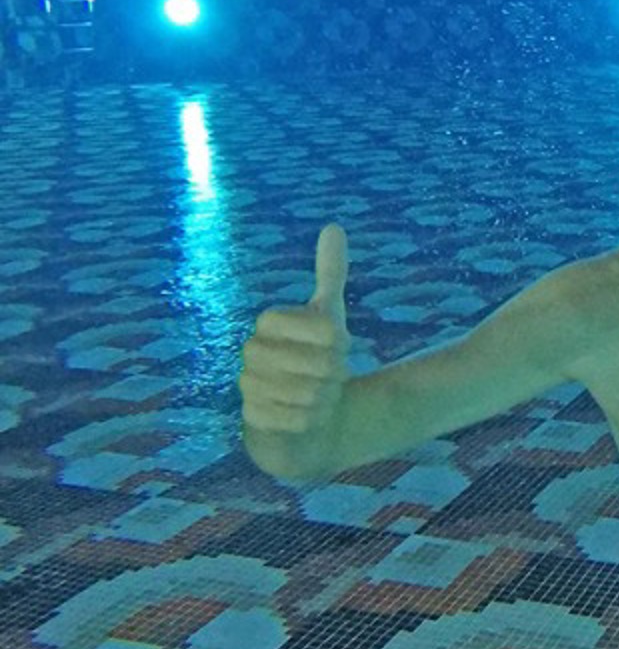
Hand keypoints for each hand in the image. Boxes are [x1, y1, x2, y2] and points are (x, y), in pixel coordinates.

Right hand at [239, 224, 352, 433]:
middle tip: (329, 377)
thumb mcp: (329, 315)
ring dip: (324, 399)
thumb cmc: (317, 357)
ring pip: (309, 394)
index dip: (340, 340)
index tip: (338, 345)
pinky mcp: (252, 420)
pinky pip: (296, 420)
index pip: (325, 328)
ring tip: (318, 396)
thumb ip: (330, 273)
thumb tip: (333, 226)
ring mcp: (248, 386)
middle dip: (335, 374)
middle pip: (320, 363)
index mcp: (269, 322)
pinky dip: (310, 421)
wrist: (305, 409)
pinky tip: (304, 418)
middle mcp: (251, 351)